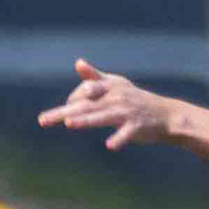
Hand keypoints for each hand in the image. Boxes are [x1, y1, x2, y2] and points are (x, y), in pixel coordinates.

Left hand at [41, 56, 173, 155]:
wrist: (166, 114)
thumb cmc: (136, 100)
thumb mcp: (117, 85)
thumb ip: (96, 77)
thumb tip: (78, 63)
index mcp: (109, 87)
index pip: (84, 93)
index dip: (72, 102)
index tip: (65, 114)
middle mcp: (116, 97)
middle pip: (85, 105)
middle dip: (63, 113)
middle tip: (43, 120)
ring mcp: (126, 112)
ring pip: (102, 116)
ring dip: (86, 120)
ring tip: (69, 124)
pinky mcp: (137, 126)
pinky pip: (126, 133)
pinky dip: (119, 139)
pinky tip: (110, 146)